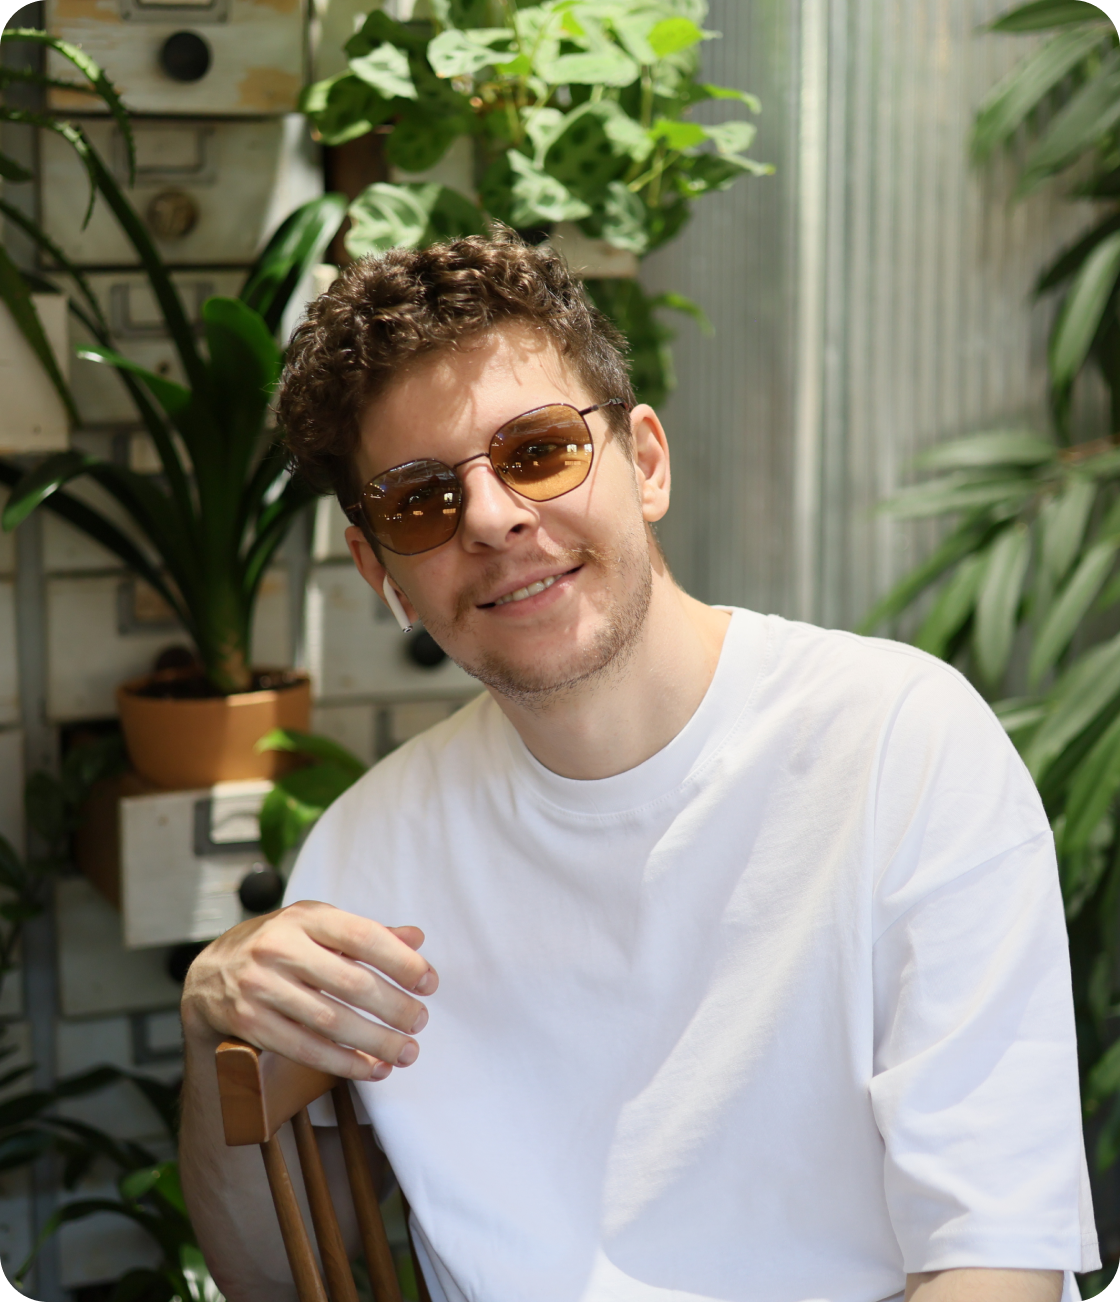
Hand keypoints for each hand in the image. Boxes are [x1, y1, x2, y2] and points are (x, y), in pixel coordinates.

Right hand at [180, 901, 438, 1080]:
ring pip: (330, 1021)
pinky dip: (343, 1062)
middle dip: (393, 1007)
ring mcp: (260, 986)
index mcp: (305, 918)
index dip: (400, 961)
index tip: (428, 983)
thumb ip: (366, 934)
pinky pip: (304, 1048)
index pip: (361, 936)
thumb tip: (416, 940)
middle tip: (420, 1022)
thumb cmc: (279, 945)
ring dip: (375, 1042)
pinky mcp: (249, 1021)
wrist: (210, 974)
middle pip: (350, 983)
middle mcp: (279, 948)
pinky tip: (371, 1067)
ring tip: (405, 1052)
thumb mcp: (318, 927)